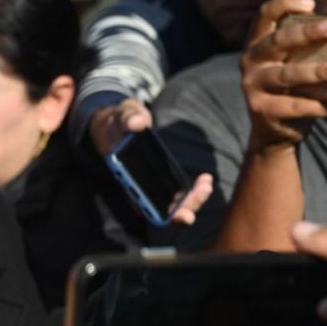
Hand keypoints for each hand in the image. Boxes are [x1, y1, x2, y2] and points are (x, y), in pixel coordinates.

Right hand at [88, 99, 211, 225]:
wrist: (120, 123)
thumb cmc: (120, 122)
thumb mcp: (122, 115)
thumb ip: (128, 117)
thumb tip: (137, 123)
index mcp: (123, 174)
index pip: (138, 200)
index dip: (154, 211)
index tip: (173, 210)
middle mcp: (137, 184)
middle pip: (158, 209)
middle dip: (182, 208)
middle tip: (202, 192)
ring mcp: (149, 183)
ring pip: (170, 204)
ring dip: (191, 199)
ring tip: (206, 185)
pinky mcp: (160, 179)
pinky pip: (176, 193)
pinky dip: (192, 191)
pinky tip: (205, 180)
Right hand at [241, 0, 326, 152]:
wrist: (273, 130)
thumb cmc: (291, 88)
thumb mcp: (294, 63)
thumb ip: (311, 49)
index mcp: (259, 42)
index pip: (265, 15)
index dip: (284, 4)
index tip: (310, 4)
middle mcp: (251, 61)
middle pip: (277, 41)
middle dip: (305, 33)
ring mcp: (253, 86)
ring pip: (287, 75)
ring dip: (318, 71)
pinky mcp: (262, 109)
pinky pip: (296, 105)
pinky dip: (321, 105)